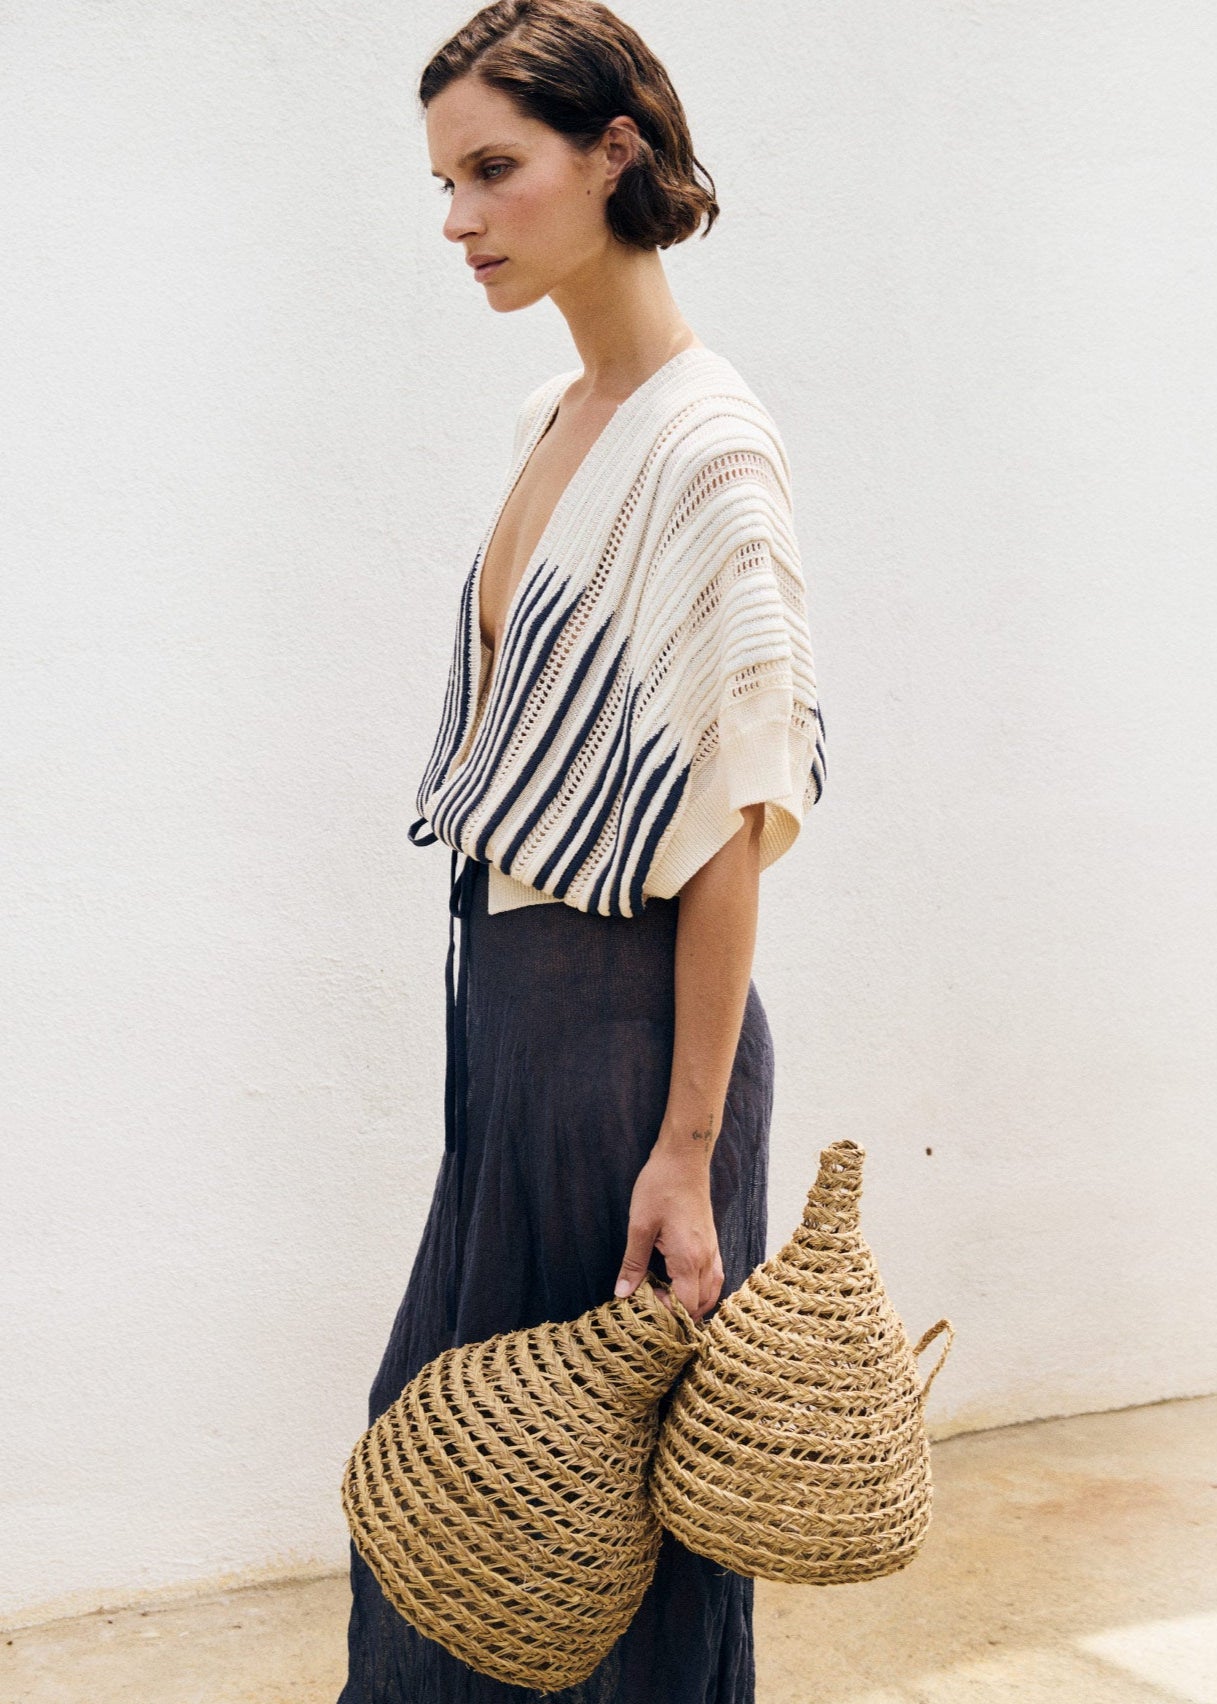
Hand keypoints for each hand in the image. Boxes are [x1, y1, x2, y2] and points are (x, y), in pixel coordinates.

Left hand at [614, 1143, 723, 1320]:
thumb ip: (633, 1262)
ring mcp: (712, 1249)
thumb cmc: (660, 1187)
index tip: (645, 1302)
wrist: (684, 1158)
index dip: (667, 1314)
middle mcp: (706, 1258)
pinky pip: (715, 1275)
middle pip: (702, 1303)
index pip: (687, 1306)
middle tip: (654, 1305)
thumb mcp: (639, 1226)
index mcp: (688, 1258)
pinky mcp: (711, 1240)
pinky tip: (684, 1282)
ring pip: (713, 1291)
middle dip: (680, 1313)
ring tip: (669, 1300)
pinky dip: (703, 1288)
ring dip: (695, 1303)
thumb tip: (623, 1293)